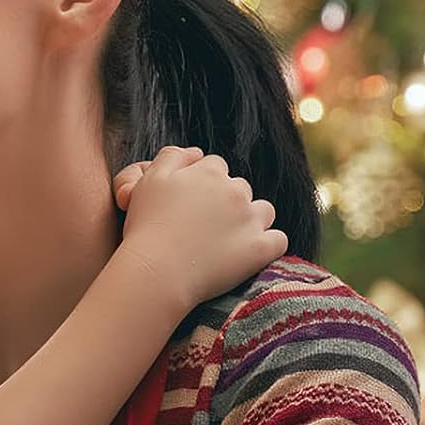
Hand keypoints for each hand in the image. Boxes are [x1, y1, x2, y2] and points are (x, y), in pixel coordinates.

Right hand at [118, 145, 287, 309]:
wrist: (156, 272)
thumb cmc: (146, 227)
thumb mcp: (149, 180)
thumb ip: (171, 156)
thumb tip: (196, 152)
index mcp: (209, 172)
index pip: (215, 167)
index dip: (202, 185)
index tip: (190, 205)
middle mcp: (235, 190)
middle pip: (240, 188)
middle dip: (227, 202)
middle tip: (204, 226)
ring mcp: (250, 219)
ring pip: (263, 211)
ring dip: (251, 220)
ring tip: (228, 239)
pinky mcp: (260, 248)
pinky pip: (278, 240)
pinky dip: (268, 245)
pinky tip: (250, 253)